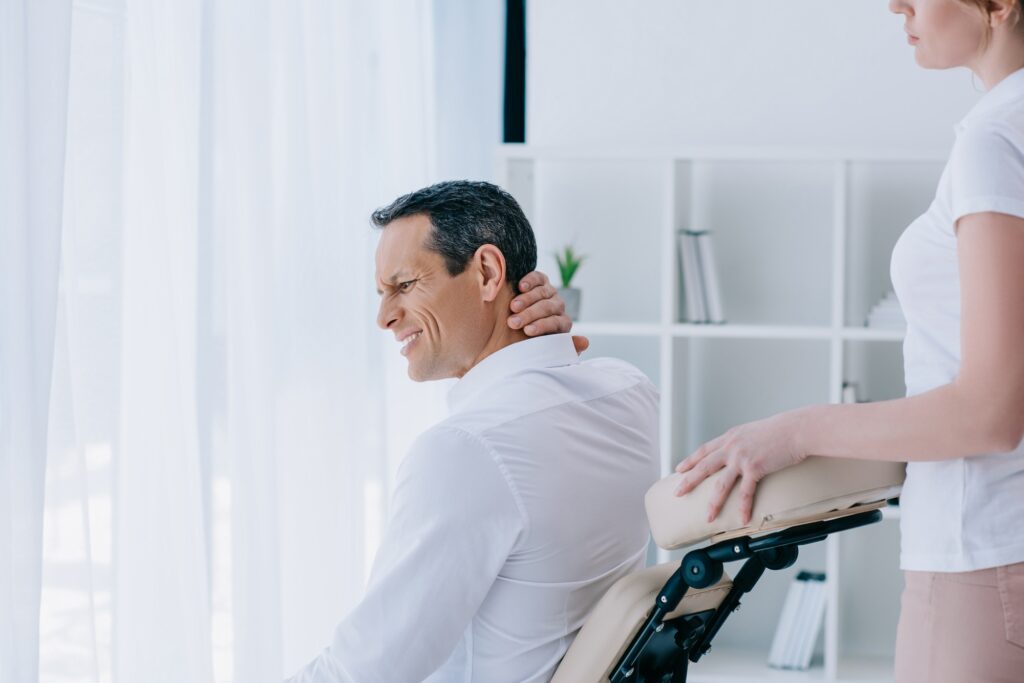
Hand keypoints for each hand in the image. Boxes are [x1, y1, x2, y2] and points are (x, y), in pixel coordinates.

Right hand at [509, 271, 589, 353]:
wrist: (517, 329)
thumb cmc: (530, 341)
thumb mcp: (544, 348)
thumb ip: (565, 347)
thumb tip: (585, 343)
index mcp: (562, 323)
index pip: (556, 323)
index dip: (542, 326)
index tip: (527, 331)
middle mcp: (558, 307)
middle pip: (547, 307)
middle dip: (530, 315)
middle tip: (514, 322)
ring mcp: (550, 292)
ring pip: (542, 293)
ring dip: (526, 300)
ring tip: (513, 307)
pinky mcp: (541, 281)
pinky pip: (537, 278)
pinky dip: (529, 281)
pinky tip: (520, 286)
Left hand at [673, 411, 807, 524]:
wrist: (796, 429)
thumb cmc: (781, 431)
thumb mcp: (754, 432)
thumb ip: (743, 442)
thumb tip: (741, 452)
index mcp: (730, 438)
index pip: (704, 450)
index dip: (690, 460)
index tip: (679, 469)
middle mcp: (731, 447)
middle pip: (704, 466)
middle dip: (689, 481)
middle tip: (678, 493)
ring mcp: (741, 458)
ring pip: (721, 484)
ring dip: (713, 503)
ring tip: (708, 517)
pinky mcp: (755, 468)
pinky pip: (746, 492)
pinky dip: (744, 507)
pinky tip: (741, 519)